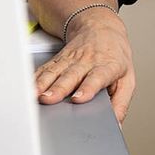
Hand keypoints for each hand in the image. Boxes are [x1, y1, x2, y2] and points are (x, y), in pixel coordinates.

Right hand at [33, 7, 135, 122]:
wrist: (102, 29)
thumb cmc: (115, 58)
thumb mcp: (127, 79)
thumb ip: (121, 103)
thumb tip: (116, 125)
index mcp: (107, 67)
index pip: (97, 78)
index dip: (87, 88)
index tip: (78, 99)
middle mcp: (87, 62)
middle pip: (71, 76)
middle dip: (59, 88)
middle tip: (49, 99)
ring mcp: (70, 59)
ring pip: (55, 71)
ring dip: (43, 83)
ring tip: (35, 95)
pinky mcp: (58, 59)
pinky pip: (44, 69)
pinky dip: (34, 78)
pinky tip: (27, 87)